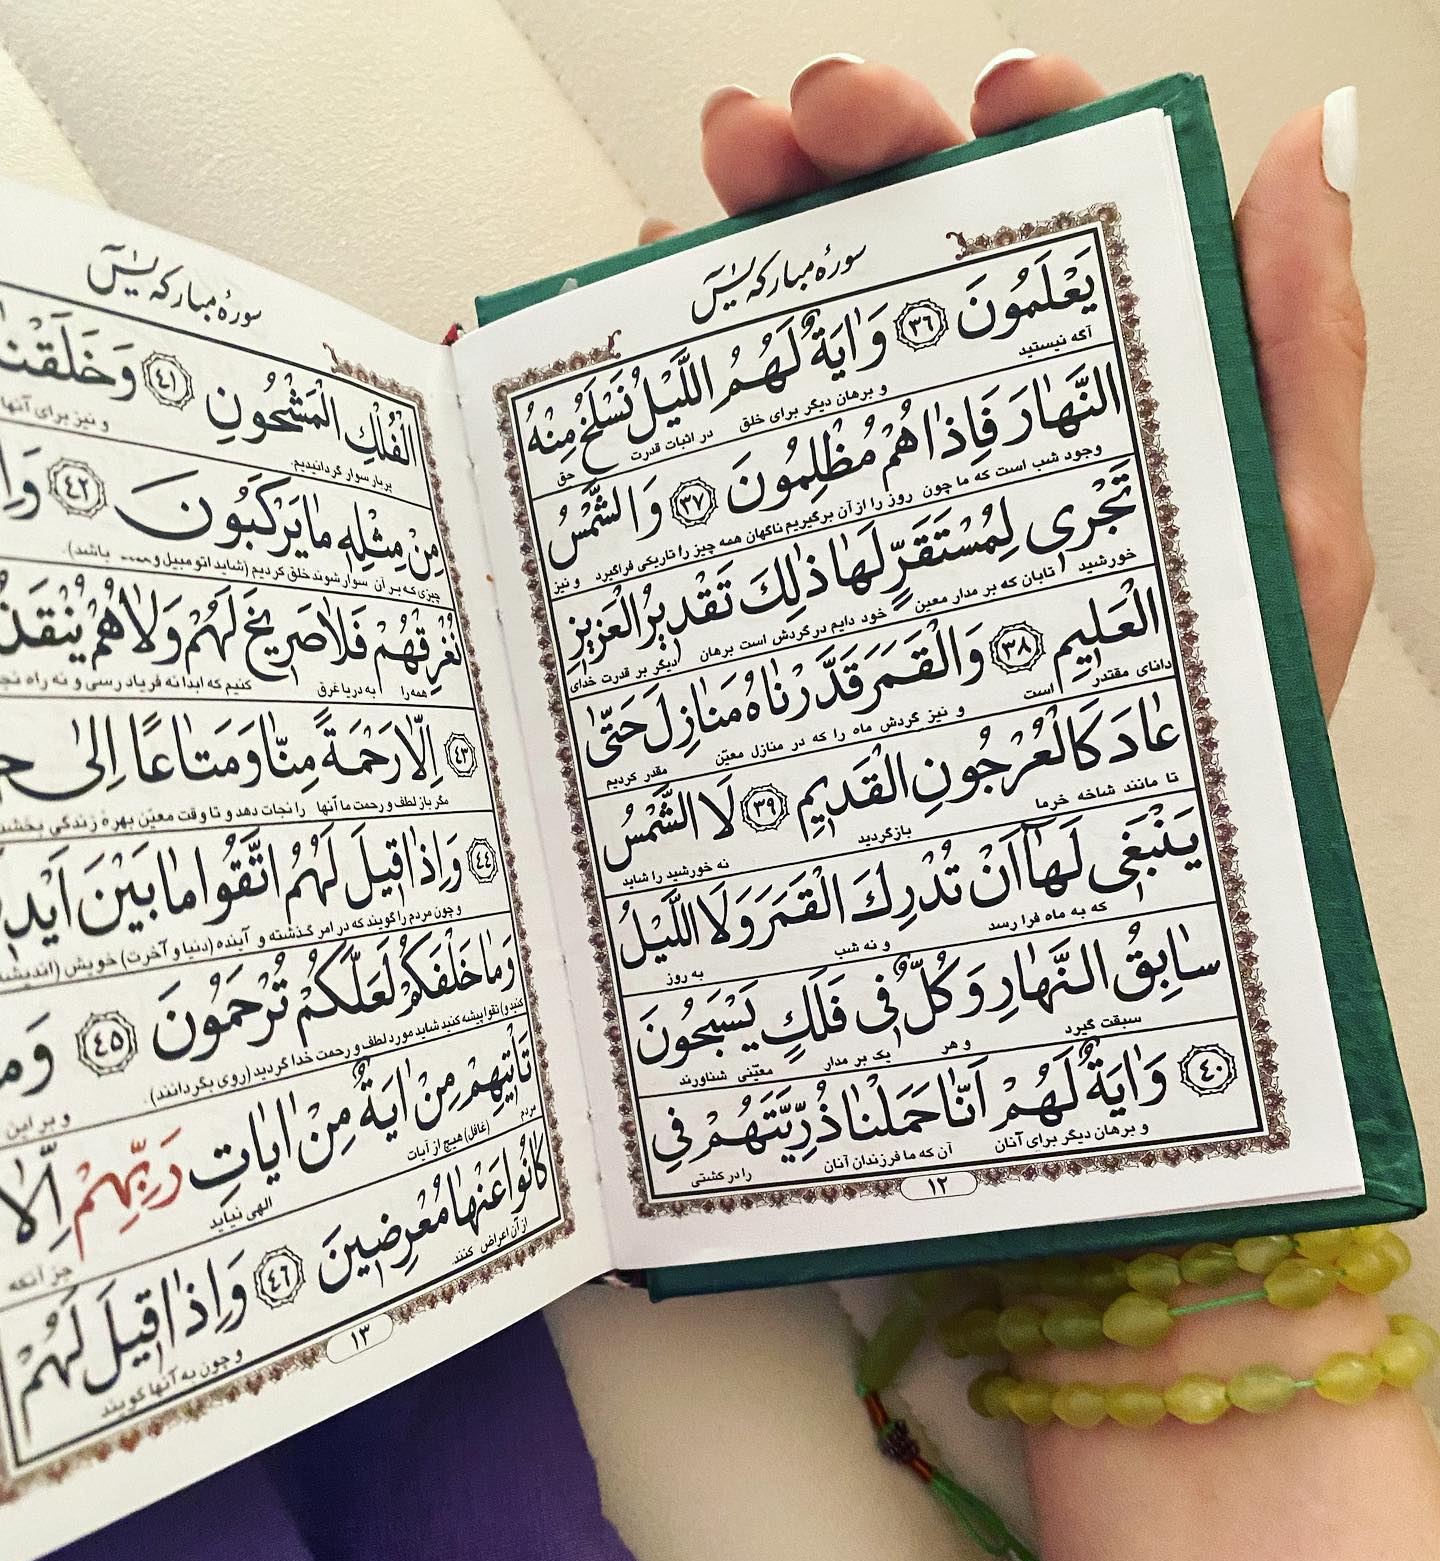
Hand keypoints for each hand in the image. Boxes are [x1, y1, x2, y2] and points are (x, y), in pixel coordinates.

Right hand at [648, 54, 1369, 716]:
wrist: (1055, 939)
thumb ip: (1301, 360)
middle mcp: (980, 436)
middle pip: (913, 240)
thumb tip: (1304, 154)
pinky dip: (663, 370)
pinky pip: (715, 454)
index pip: (1072, 220)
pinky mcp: (785, 578)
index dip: (1032, 126)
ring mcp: (876, 503)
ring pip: (802, 320)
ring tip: (712, 189)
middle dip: (854, 141)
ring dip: (748, 218)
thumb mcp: (1286, 564)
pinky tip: (639, 319)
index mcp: (1110, 397)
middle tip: (807, 129)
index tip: (996, 100)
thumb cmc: (1204, 775)